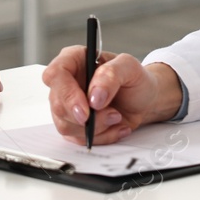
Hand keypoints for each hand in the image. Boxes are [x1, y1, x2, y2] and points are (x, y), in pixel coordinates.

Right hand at [42, 48, 181, 145]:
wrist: (144, 100)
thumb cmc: (135, 80)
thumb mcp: (130, 68)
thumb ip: (111, 75)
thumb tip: (94, 95)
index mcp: (74, 60)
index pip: (55, 74)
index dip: (67, 94)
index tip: (86, 110)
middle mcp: (67, 82)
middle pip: (58, 105)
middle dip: (86, 117)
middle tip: (112, 114)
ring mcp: (68, 105)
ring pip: (66, 125)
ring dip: (96, 127)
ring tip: (117, 117)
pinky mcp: (74, 124)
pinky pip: (78, 139)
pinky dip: (101, 136)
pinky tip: (116, 126)